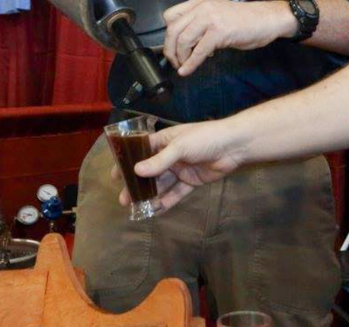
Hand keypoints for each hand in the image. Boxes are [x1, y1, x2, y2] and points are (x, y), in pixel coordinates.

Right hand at [115, 121, 245, 209]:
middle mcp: (171, 155)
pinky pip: (176, 193)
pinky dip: (166, 201)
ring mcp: (181, 169)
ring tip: (135, 206)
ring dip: (149, 194)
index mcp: (165, 140)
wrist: (234, 146)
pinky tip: (155, 210)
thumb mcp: (179, 146)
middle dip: (137, 184)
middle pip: (150, 171)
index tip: (115, 175)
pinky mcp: (192, 181)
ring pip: (161, 184)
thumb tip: (136, 171)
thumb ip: (159, 160)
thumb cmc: (204, 138)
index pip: (142, 150)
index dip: (128, 162)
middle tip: (123, 199)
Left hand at [162, 0, 292, 75]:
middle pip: (173, 29)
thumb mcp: (217, 15)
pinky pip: (199, 51)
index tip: (172, 47)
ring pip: (183, 40)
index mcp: (200, 3)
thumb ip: (200, 24)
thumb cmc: (244, 20)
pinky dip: (191, 64)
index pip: (171, 16)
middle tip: (174, 61)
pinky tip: (188, 70)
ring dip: (180, 58)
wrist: (267, 19)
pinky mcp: (220, 32)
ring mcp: (211, 18)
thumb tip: (185, 44)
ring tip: (183, 66)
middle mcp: (202, 8)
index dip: (168, 34)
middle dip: (170, 49)